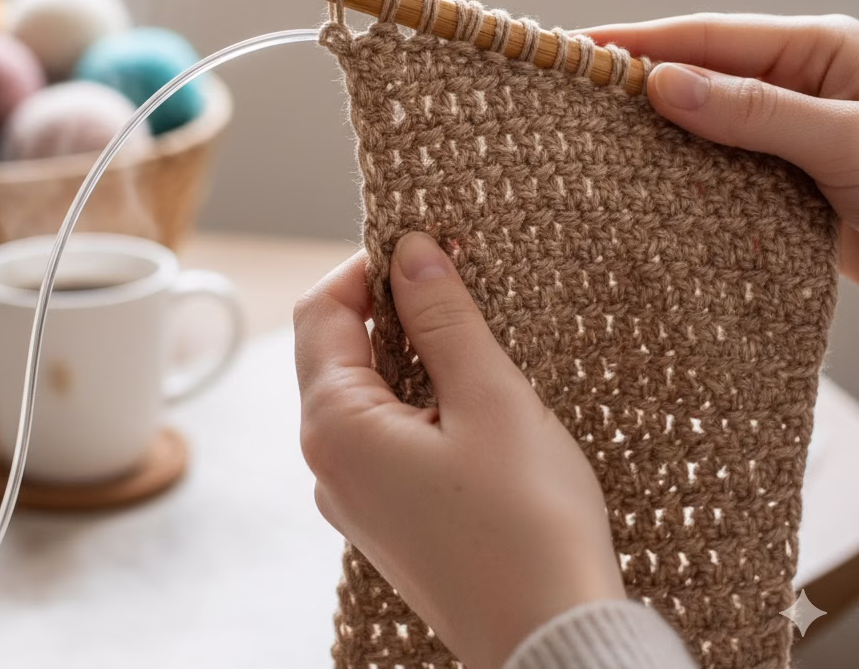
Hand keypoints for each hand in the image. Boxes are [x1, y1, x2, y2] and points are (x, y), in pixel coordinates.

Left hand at [293, 232, 624, 668]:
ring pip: (361, 390)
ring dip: (405, 348)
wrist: (554, 645)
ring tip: (467, 329)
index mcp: (336, 427)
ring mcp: (355, 493)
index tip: (426, 245)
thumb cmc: (528, 525)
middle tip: (453, 276)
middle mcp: (328, 462)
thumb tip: (411, 250)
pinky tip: (466, 391)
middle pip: (334, 348)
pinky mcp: (388, 514)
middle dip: (387, 302)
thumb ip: (442, 317)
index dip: (367, 266)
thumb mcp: (489, 399)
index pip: (321, 311)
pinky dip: (414, 394)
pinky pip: (382, 431)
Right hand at [581, 14, 858, 282]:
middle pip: (696, 78)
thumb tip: (663, 84)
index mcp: (816, 52)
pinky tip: (642, 193)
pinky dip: (683, 186)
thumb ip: (758, 110)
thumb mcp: (849, 137)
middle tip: (563, 100)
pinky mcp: (786, 192)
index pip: (708, 36)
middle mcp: (795, 90)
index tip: (573, 48)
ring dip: (652, 140)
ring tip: (585, 147)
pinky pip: (722, 180)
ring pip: (703, 132)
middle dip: (633, 87)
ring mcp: (788, 141)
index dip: (637, 40)